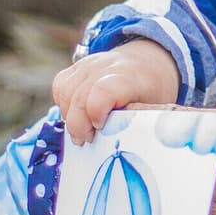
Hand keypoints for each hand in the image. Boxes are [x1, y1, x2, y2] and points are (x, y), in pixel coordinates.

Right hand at [52, 38, 179, 144]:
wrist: (147, 63)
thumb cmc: (151, 92)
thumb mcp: (155, 109)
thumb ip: (140, 126)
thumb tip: (127, 151)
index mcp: (130, 77)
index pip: (104, 91)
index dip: (95, 112)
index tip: (100, 128)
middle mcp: (107, 66)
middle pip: (79, 96)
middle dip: (78, 126)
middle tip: (88, 140)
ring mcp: (89, 63)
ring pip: (66, 91)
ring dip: (70, 117)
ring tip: (84, 129)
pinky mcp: (76, 66)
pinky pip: (60, 86)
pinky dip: (64, 105)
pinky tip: (78, 114)